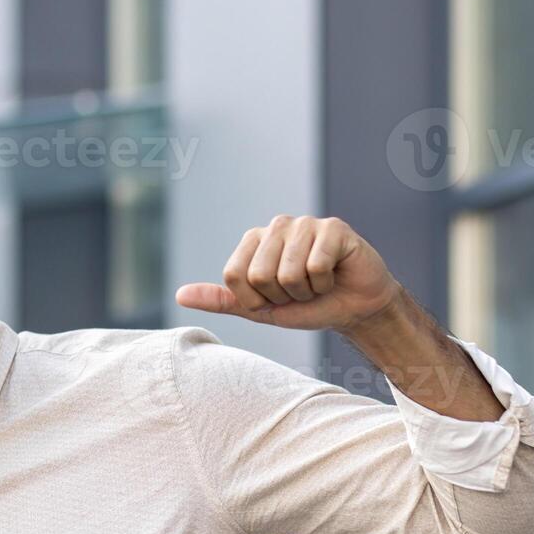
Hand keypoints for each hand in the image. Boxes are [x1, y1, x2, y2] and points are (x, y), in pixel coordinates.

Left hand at [175, 215, 401, 331]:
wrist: (354, 309)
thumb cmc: (307, 306)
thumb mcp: (259, 309)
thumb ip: (221, 300)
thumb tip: (180, 295)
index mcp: (253, 241)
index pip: (234, 276)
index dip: (255, 300)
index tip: (274, 299)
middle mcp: (276, 226)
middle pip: (259, 275)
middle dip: (282, 297)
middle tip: (300, 292)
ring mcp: (305, 223)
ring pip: (288, 273)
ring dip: (306, 291)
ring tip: (316, 284)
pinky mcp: (333, 227)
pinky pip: (316, 266)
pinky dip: (325, 283)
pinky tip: (334, 275)